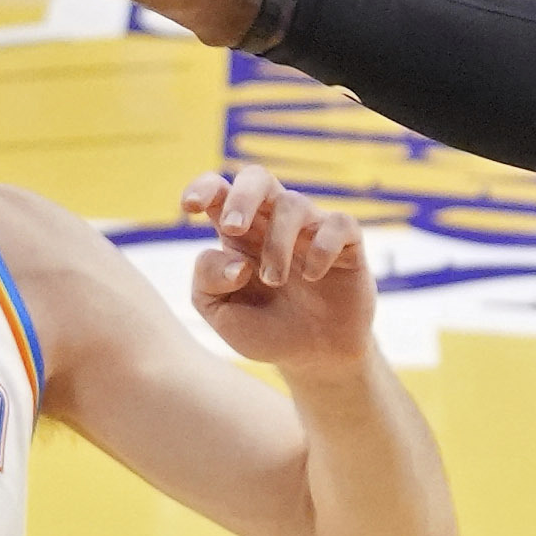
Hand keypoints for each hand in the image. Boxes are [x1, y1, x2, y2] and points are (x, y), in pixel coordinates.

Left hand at [182, 164, 377, 368]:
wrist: (316, 358)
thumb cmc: (265, 330)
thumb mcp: (220, 313)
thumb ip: (207, 282)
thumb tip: (236, 262)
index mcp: (238, 233)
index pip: (219, 189)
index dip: (203, 187)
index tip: (189, 208)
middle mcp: (273, 223)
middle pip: (257, 177)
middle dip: (241, 196)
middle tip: (233, 228)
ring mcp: (311, 230)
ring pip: (293, 203)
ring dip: (277, 243)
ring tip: (274, 280)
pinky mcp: (347, 244)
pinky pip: (338, 223)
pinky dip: (322, 248)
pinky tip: (313, 276)